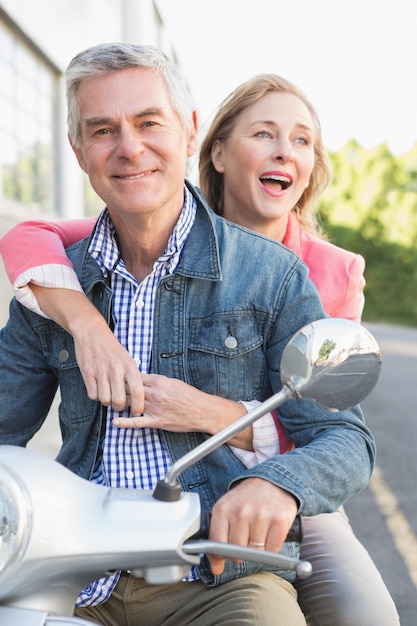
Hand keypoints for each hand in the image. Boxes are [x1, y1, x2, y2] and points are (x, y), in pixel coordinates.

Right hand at [31, 286, 145, 414]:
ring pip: (105, 400)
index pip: (137, 392)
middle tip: (118, 405)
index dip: (138, 406)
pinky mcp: (88, 373)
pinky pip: (92, 395)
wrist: (92, 333)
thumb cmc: (111, 348)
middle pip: (119, 401)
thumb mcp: (127, 358)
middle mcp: (116, 369)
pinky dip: (95, 396)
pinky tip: (98, 388)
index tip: (136, 411)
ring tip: (107, 394)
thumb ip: (132, 376)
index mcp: (129, 366)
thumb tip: (137, 397)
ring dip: (106, 402)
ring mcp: (101, 371)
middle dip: (119, 407)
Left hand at [112, 373, 252, 448]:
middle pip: (131, 389)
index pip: (136, 377)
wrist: (202, 411)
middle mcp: (156, 393)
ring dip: (120, 403)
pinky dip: (125, 422)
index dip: (125, 377)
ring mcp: (156, 408)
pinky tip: (116, 422)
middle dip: (119, 388)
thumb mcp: (174, 382)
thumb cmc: (190, 396)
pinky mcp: (157, 421)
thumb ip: (158, 381)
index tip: (117, 376)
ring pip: (132, 404)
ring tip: (109, 402)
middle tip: (108, 388)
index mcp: (160, 381)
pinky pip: (138, 422)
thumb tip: (144, 379)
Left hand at [207, 478, 297, 574]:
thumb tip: (216, 569)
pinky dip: (271, 548)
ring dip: (257, 549)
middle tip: (245, 541)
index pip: (217, 544)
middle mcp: (241, 512)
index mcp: (223, 509)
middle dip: (241, 553)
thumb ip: (218, 537)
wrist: (272, 481)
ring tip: (258, 533)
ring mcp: (261, 516)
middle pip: (237, 551)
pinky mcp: (279, 520)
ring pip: (256, 552)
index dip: (219, 556)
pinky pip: (272, 550)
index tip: (222, 560)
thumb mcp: (227, 510)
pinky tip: (269, 534)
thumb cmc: (247, 499)